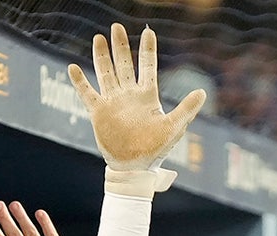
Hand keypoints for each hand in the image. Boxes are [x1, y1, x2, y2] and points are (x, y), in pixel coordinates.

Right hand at [69, 23, 205, 196]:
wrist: (134, 167)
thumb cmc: (155, 149)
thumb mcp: (173, 127)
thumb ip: (186, 108)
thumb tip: (203, 92)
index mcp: (147, 96)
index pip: (147, 66)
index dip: (147, 49)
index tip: (148, 32)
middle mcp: (129, 95)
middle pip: (124, 64)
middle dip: (120, 46)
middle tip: (116, 27)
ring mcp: (113, 102)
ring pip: (105, 73)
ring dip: (102, 56)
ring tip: (98, 38)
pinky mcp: (98, 113)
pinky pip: (87, 94)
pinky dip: (80, 82)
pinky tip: (73, 67)